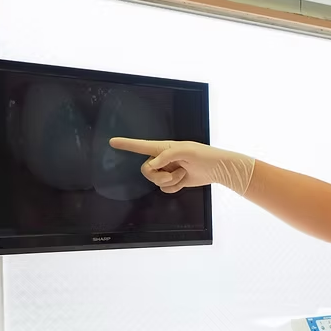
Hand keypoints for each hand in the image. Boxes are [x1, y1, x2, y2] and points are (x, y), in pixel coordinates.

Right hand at [108, 138, 255, 195]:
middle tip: (174, 172)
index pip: (141, 146)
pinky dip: (174, 187)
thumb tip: (153, 164)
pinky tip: (184, 180)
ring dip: (170, 181)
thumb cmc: (204, 155)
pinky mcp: (173, 181)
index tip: (112, 141)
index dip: (127, 144)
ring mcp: (167, 170)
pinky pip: (164, 189)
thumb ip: (167, 155)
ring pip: (155, 181)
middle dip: (159, 175)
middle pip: (146, 170)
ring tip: (183, 173)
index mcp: (164, 148)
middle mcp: (162, 159)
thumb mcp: (186, 150)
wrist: (217, 169)